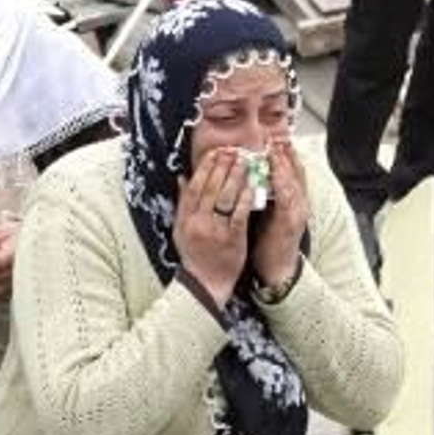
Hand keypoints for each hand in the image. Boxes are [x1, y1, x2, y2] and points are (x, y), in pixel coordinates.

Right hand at [174, 148, 249, 307]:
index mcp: (185, 219)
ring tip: (245, 161)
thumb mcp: (180, 229)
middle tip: (233, 151)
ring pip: (225, 198)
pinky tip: (253, 185)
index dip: (205, 168)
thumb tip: (181, 178)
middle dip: (222, 167)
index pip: (194, 187)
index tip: (215, 152)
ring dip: (235, 177)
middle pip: (210, 188)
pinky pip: (240, 214)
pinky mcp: (232, 239)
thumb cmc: (194, 255)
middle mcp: (198, 222)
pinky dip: (246, 198)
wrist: (205, 283)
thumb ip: (182, 203)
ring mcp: (215, 231)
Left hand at [250, 138, 307, 289]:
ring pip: (293, 182)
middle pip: (295, 172)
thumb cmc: (271, 241)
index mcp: (293, 201)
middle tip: (278, 136)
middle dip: (287, 153)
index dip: (286, 154)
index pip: (291, 172)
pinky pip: (287, 199)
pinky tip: (275, 173)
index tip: (277, 137)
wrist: (278, 268)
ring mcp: (296, 213)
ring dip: (284, 164)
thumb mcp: (269, 213)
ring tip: (276, 148)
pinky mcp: (290, 223)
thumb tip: (252, 176)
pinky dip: (282, 184)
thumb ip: (265, 194)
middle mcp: (299, 204)